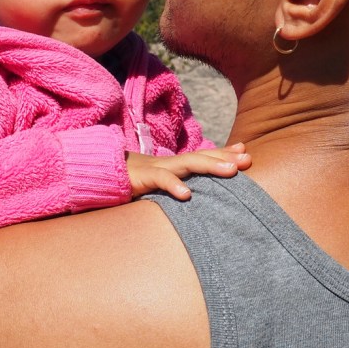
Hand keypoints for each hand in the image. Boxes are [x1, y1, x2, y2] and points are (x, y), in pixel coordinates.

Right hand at [126, 143, 250, 199]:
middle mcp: (170, 163)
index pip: (203, 156)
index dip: (224, 153)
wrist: (101, 175)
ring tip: (232, 172)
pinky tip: (187, 195)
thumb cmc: (133, 183)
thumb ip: (177, 184)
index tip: (246, 151)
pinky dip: (174, 186)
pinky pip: (161, 180)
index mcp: (175, 165)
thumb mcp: (159, 183)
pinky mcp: (143, 178)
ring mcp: (157, 168)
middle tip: (247, 160)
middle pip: (202, 156)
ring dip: (211, 166)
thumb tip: (196, 192)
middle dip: (225, 157)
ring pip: (188, 163)